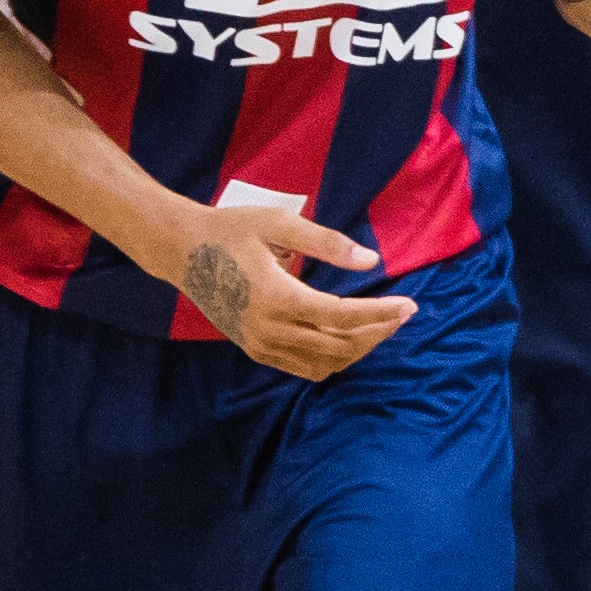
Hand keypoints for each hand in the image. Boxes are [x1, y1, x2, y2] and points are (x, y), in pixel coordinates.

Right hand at [178, 202, 407, 381]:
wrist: (181, 251)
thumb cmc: (232, 230)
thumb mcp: (279, 223)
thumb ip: (327, 243)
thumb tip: (371, 261)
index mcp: (277, 298)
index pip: (342, 317)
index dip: (381, 314)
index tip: (410, 306)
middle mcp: (269, 330)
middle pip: (339, 346)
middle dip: (377, 332)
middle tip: (402, 314)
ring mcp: (261, 345)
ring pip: (325, 363)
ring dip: (358, 348)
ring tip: (380, 325)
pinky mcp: (256, 350)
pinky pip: (305, 367)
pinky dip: (333, 358)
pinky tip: (349, 337)